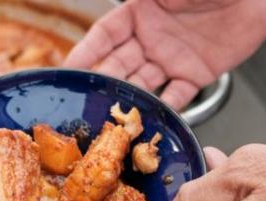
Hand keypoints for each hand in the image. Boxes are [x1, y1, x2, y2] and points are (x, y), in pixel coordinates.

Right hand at [64, 0, 265, 107]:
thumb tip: (130, 1)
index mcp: (141, 9)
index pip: (105, 34)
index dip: (87, 52)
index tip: (69, 70)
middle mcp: (151, 36)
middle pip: (119, 64)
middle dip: (102, 83)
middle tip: (84, 104)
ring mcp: (172, 57)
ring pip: (143, 83)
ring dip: (127, 101)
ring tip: (111, 121)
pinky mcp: (196, 73)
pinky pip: (176, 96)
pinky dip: (164, 110)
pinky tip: (150, 123)